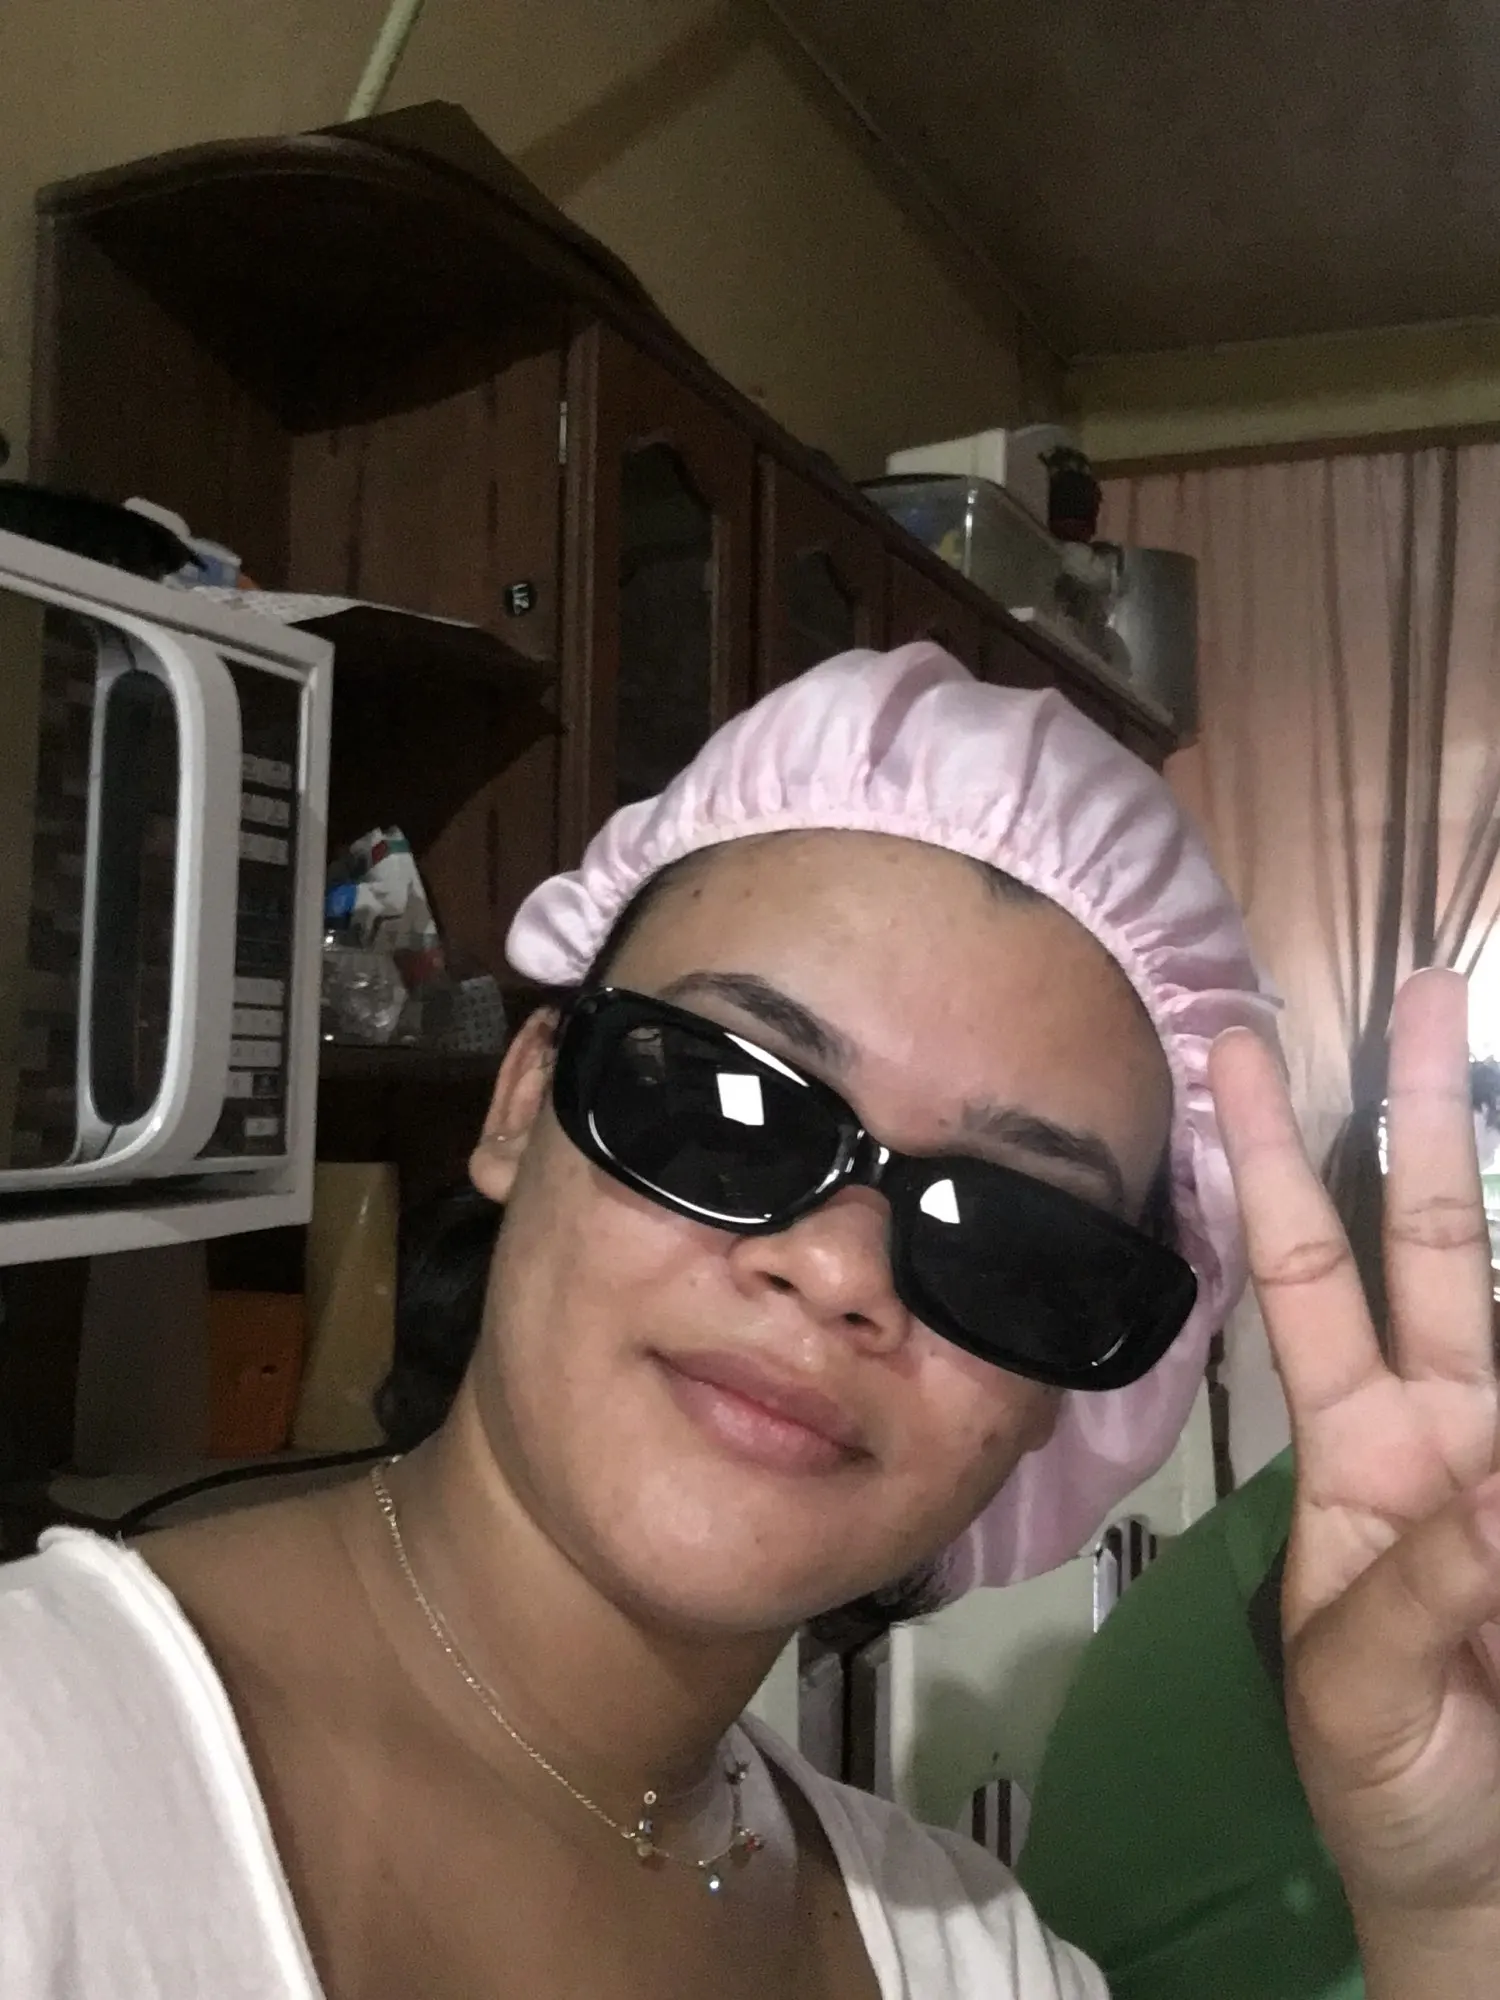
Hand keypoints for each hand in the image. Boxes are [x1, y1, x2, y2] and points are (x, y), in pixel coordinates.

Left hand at [1211, 970, 1499, 1959]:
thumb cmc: (1390, 1779)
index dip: (1267, 1165)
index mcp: (1356, 1448)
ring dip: (1498, 1189)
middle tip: (1423, 986)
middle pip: (1429, 1241)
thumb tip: (1490, 1470)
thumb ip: (1414, 1587)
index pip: (1302, 1273)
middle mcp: (1447, 1424)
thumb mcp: (1358, 1690)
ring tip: (1491, 1064)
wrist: (1481, 1875)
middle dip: (1420, 1114)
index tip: (1228, 1054)